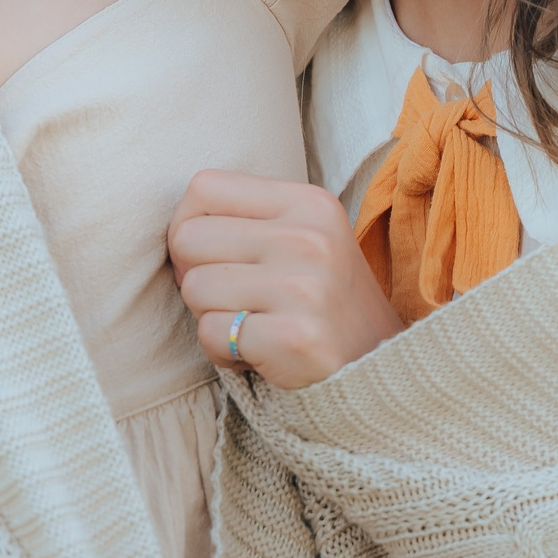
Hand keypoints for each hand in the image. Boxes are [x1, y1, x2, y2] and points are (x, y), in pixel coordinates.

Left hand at [168, 169, 402, 389]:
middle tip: (235, 300)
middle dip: (196, 276)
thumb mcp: (305, 239)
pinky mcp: (293, 336)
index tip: (211, 257)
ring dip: (211, 318)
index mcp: (309, 203)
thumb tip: (175, 231)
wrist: (381, 370)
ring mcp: (303, 286)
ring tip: (254, 326)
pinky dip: (224, 352)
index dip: (189, 224)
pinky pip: (210, 334)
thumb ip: (248, 221)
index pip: (205, 187)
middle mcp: (308, 237)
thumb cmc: (325, 303)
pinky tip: (260, 354)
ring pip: (194, 289)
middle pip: (189, 239)